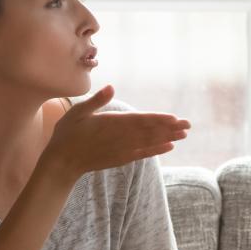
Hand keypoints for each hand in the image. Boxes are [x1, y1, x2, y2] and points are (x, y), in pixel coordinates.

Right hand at [42, 85, 190, 179]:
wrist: (62, 162)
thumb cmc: (68, 133)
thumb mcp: (78, 112)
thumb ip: (96, 101)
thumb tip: (112, 87)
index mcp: (110, 123)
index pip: (139, 121)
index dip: (158, 120)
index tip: (174, 118)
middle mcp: (119, 138)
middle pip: (149, 132)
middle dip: (170, 128)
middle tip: (188, 125)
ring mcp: (121, 150)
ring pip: (149, 142)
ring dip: (167, 138)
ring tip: (183, 134)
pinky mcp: (120, 159)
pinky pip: (142, 154)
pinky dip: (156, 150)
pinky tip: (169, 147)